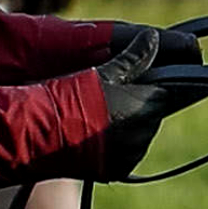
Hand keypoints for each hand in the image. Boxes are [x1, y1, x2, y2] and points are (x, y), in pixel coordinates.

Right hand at [87, 24, 204, 176]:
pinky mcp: (120, 171)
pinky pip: (128, 155)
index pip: (164, 94)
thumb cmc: (72, 97)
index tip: (137, 84)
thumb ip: (133, 57)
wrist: (43, 134)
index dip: (152, 87)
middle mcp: (144, 134)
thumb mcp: (104, 73)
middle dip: (140, 108)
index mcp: (146, 107)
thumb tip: (153, 37)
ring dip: (130, 128)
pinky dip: (119, 146)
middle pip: (152, 116)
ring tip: (101, 118)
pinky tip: (98, 136)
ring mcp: (132, 155)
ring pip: (140, 136)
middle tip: (113, 101)